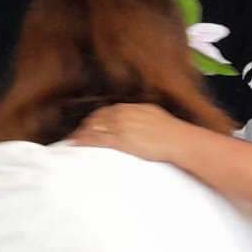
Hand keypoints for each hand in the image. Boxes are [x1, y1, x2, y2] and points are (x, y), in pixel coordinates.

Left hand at [71, 103, 187, 161]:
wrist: (178, 140)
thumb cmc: (172, 131)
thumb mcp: (155, 116)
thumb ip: (143, 116)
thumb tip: (139, 120)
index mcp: (132, 107)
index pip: (107, 111)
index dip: (96, 118)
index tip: (90, 124)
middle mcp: (123, 113)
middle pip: (97, 118)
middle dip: (86, 125)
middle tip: (77, 133)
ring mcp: (120, 126)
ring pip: (94, 128)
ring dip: (81, 133)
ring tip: (73, 140)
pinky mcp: (120, 140)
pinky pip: (97, 139)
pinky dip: (84, 141)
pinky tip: (76, 144)